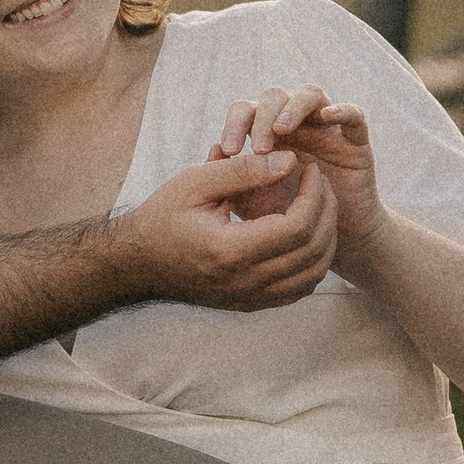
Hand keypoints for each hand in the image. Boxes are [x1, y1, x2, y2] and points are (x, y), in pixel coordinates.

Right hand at [112, 149, 340, 310]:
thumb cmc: (162, 217)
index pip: (296, 227)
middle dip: (326, 212)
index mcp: (229, 250)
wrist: (137, 263)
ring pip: (312, 276)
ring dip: (326, 240)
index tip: (310, 170)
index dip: (314, 195)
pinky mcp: (250, 304)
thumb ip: (244, 170)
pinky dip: (312, 264)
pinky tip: (305, 236)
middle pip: (312, 252)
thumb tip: (291, 160)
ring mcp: (248, 298)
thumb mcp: (196, 182)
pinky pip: (298, 290)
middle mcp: (243, 281)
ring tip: (318, 208)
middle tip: (320, 184)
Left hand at [212, 87, 384, 269]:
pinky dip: (342, 110)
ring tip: (281, 130)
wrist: (323, 242)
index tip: (229, 150)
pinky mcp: (355, 143)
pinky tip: (327, 117)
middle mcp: (295, 125)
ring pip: (310, 94)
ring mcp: (325, 130)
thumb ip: (230, 179)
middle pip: (275, 96)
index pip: (246, 110)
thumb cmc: (281, 219)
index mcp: (266, 134)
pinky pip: (354, 115)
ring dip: (293, 108)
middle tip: (257, 147)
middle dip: (262, 116)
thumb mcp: (250, 202)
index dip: (236, 123)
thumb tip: (213, 151)